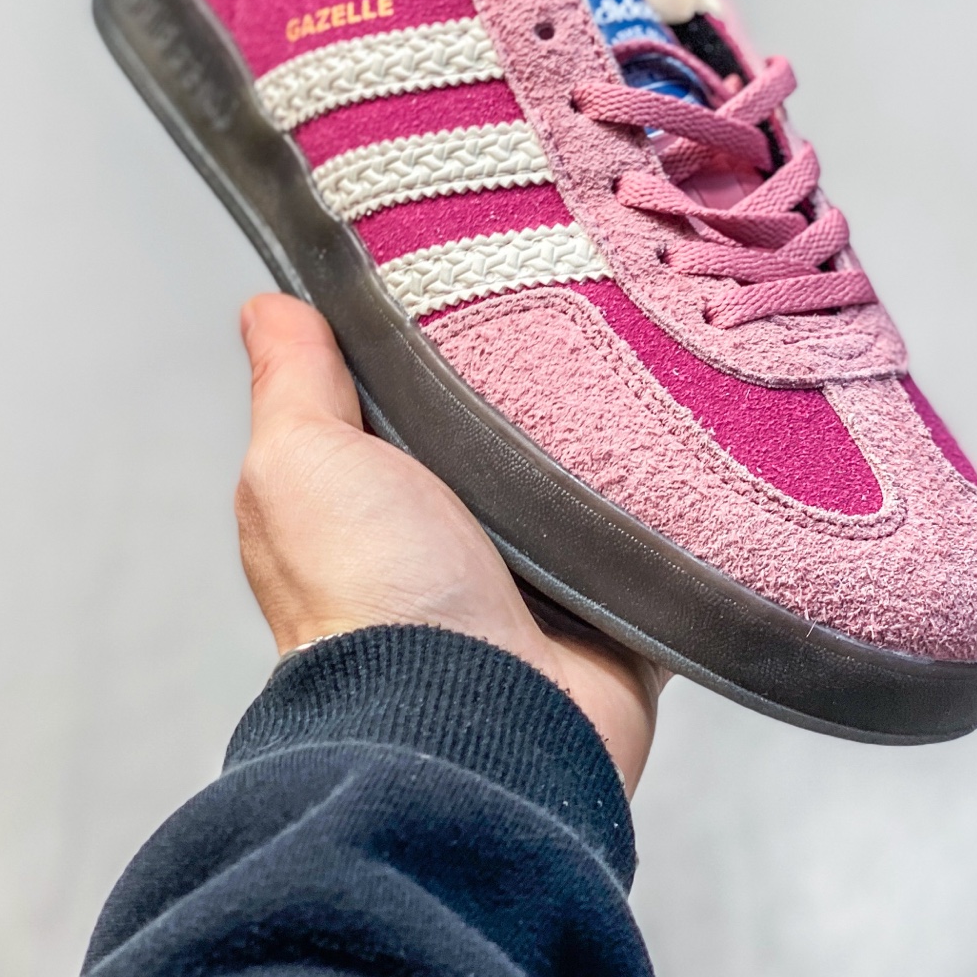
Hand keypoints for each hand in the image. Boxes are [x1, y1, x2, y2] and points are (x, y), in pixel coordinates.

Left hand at [235, 294, 665, 795]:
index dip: (443, 328)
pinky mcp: (624, 605)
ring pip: (596, 471)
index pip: (417, 387)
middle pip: (515, 422)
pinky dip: (684, 497)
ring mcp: (547, 572)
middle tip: (592, 286)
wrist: (478, 719)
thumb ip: (293, 385)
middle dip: (549, 369)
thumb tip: (267, 305)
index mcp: (380, 493)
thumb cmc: (369, 596)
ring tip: (659, 341)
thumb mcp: (301, 462)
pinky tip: (708, 431)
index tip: (485, 256)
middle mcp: (461, 532)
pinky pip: (667, 532)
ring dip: (622, 429)